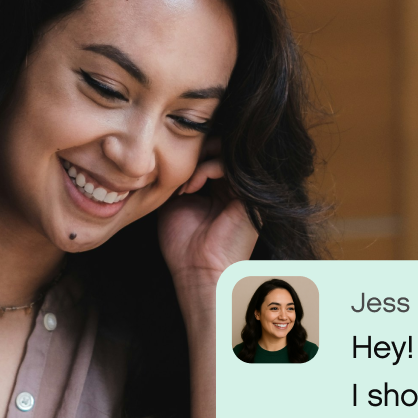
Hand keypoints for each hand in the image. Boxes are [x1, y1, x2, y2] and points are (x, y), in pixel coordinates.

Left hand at [157, 139, 257, 284]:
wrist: (197, 270)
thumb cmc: (183, 245)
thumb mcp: (173, 203)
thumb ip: (177, 178)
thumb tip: (169, 155)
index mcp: (219, 190)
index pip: (211, 153)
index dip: (191, 152)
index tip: (169, 167)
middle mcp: (234, 188)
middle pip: (221, 147)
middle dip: (196, 151)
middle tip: (177, 167)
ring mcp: (243, 190)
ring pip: (225, 152)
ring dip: (199, 160)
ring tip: (183, 182)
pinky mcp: (248, 195)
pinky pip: (229, 165)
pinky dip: (206, 169)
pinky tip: (190, 187)